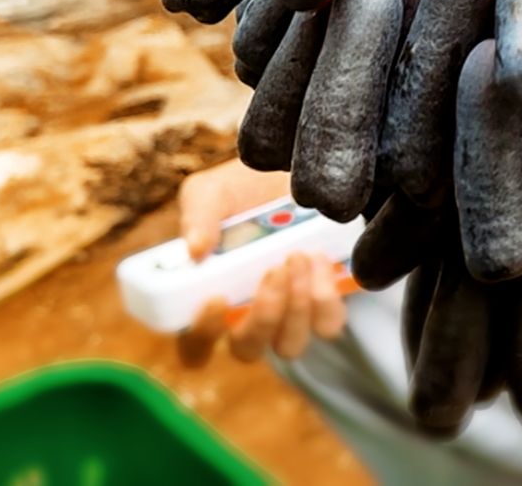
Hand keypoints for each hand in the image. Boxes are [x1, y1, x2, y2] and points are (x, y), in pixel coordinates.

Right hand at [174, 159, 347, 366]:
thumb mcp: (210, 193)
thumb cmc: (241, 189)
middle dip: (263, 317)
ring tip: (297, 256)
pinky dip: (326, 297)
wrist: (293, 171)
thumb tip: (194, 250)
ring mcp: (286, 314)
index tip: (218, 299)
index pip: (195, 345)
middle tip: (274, 270)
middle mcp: (245, 316)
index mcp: (207, 298)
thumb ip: (198, 217)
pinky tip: (318, 259)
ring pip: (290, 345)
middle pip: (247, 350)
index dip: (202, 335)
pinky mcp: (321, 304)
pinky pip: (327, 323)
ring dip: (296, 306)